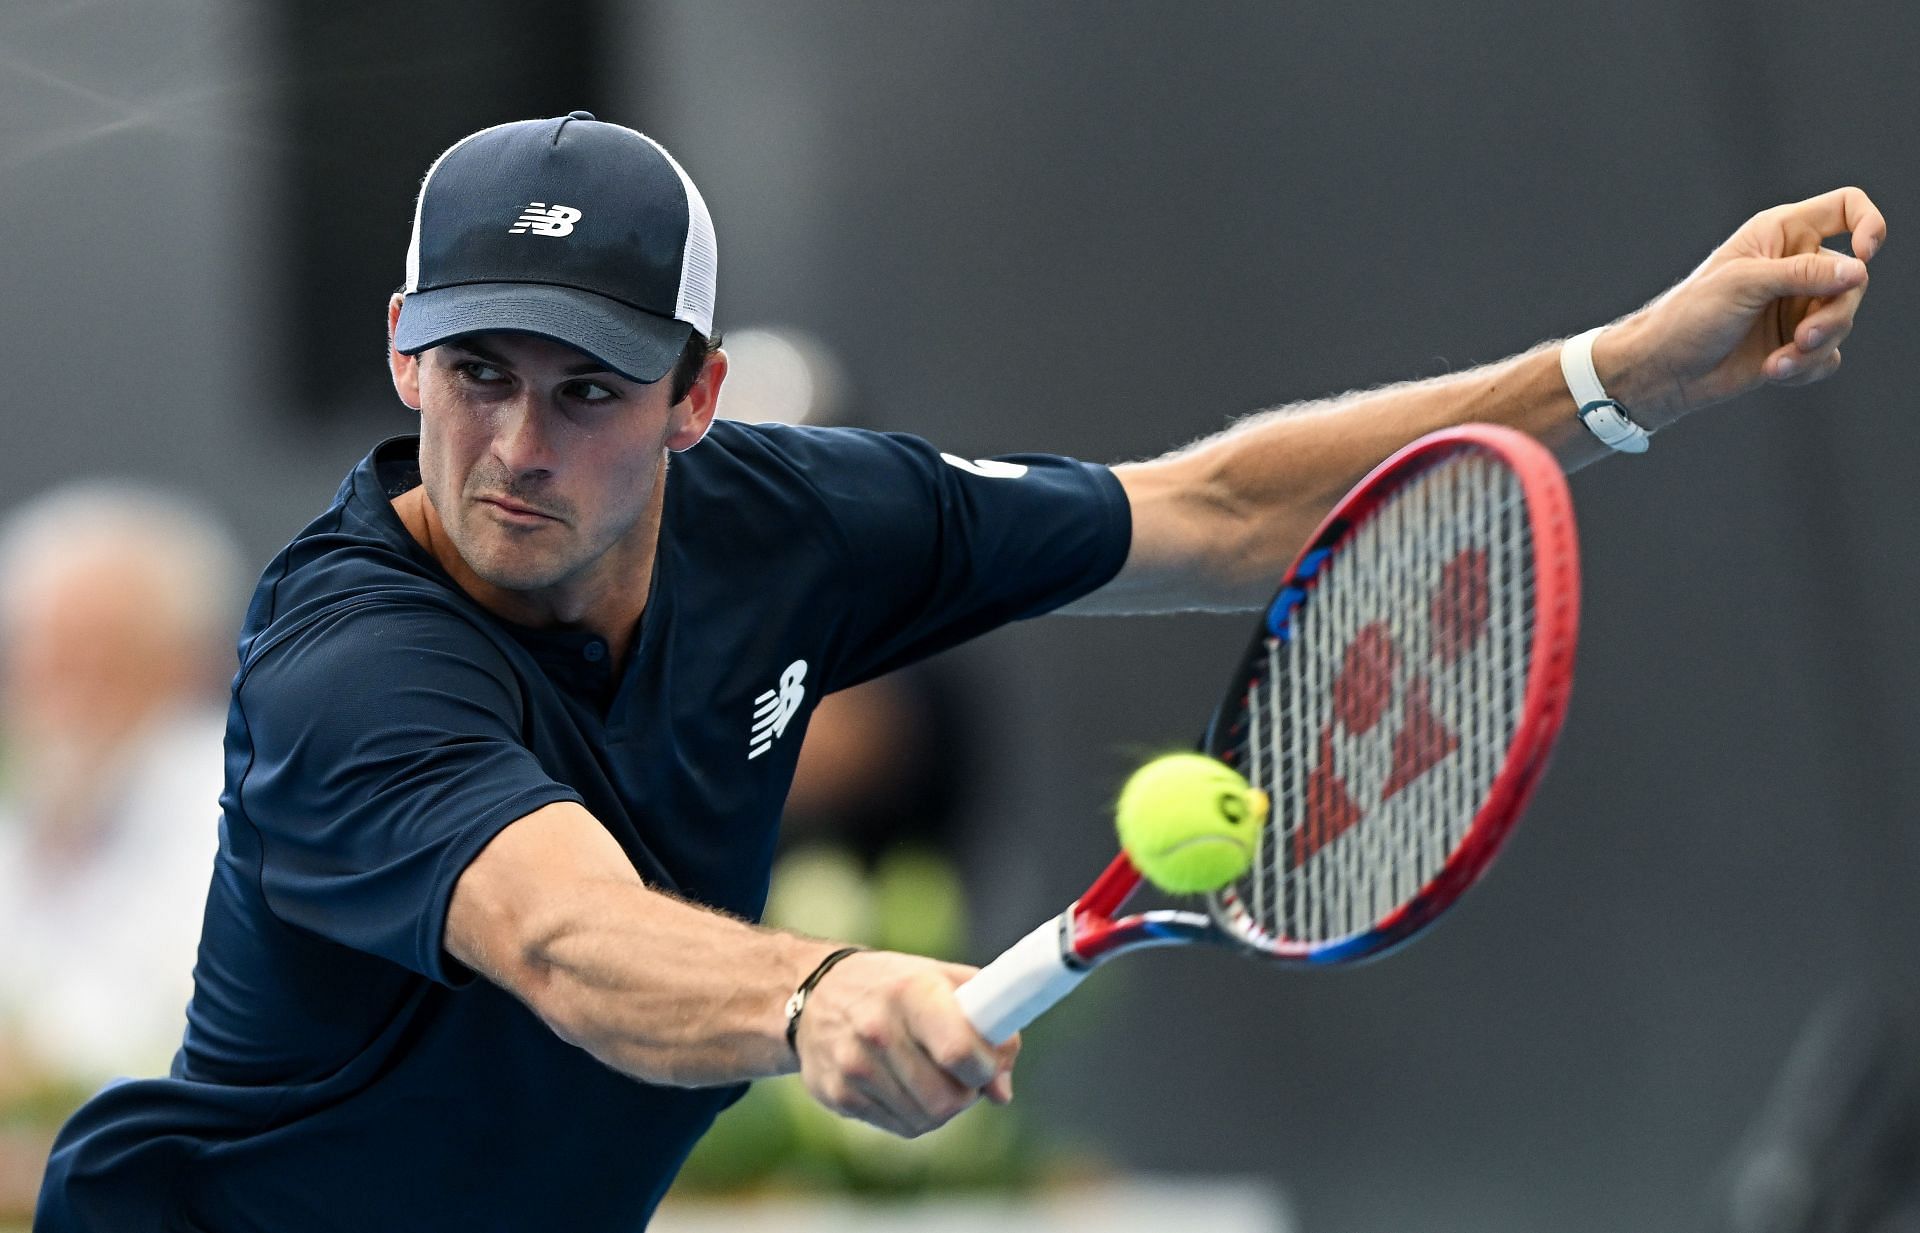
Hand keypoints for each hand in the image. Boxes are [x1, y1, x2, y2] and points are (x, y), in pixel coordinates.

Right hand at [790, 949, 1018, 1137]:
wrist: (814, 993)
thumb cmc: (894, 985)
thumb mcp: (943, 980)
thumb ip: (987, 1025)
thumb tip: (1002, 1091)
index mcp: (910, 992)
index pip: (959, 1052)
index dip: (986, 1067)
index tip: (989, 1064)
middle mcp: (877, 1030)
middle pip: (947, 1099)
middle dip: (967, 1093)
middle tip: (963, 1075)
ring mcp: (854, 1066)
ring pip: (926, 1119)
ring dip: (942, 1106)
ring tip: (934, 1076)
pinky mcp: (838, 1095)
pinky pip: (900, 1126)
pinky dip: (915, 1114)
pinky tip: (906, 1085)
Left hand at [1598, 186, 1885, 422]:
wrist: (1663, 370)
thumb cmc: (1690, 315)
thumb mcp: (1744, 283)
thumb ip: (1802, 274)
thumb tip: (1858, 271)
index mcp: (1783, 233)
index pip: (1846, 209)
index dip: (1869, 224)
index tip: (1866, 253)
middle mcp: (1796, 267)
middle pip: (1853, 278)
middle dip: (1835, 312)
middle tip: (1804, 336)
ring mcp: (1797, 307)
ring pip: (1843, 320)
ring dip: (1816, 345)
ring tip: (1779, 362)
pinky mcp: (1794, 345)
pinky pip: (1828, 355)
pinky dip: (1807, 366)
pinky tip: (1774, 371)